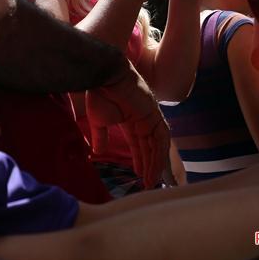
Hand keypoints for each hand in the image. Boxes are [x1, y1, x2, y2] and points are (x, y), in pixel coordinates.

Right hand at [85, 62, 171, 187]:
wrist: (104, 76)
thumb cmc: (100, 93)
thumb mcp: (97, 121)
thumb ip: (100, 137)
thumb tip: (97, 153)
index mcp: (131, 120)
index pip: (138, 144)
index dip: (139, 160)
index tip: (138, 174)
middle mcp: (143, 120)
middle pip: (150, 147)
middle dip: (149, 165)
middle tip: (146, 183)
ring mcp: (151, 116)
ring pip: (157, 145)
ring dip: (155, 163)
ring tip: (150, 181)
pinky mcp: (154, 114)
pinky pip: (161, 138)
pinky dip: (159, 154)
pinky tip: (155, 168)